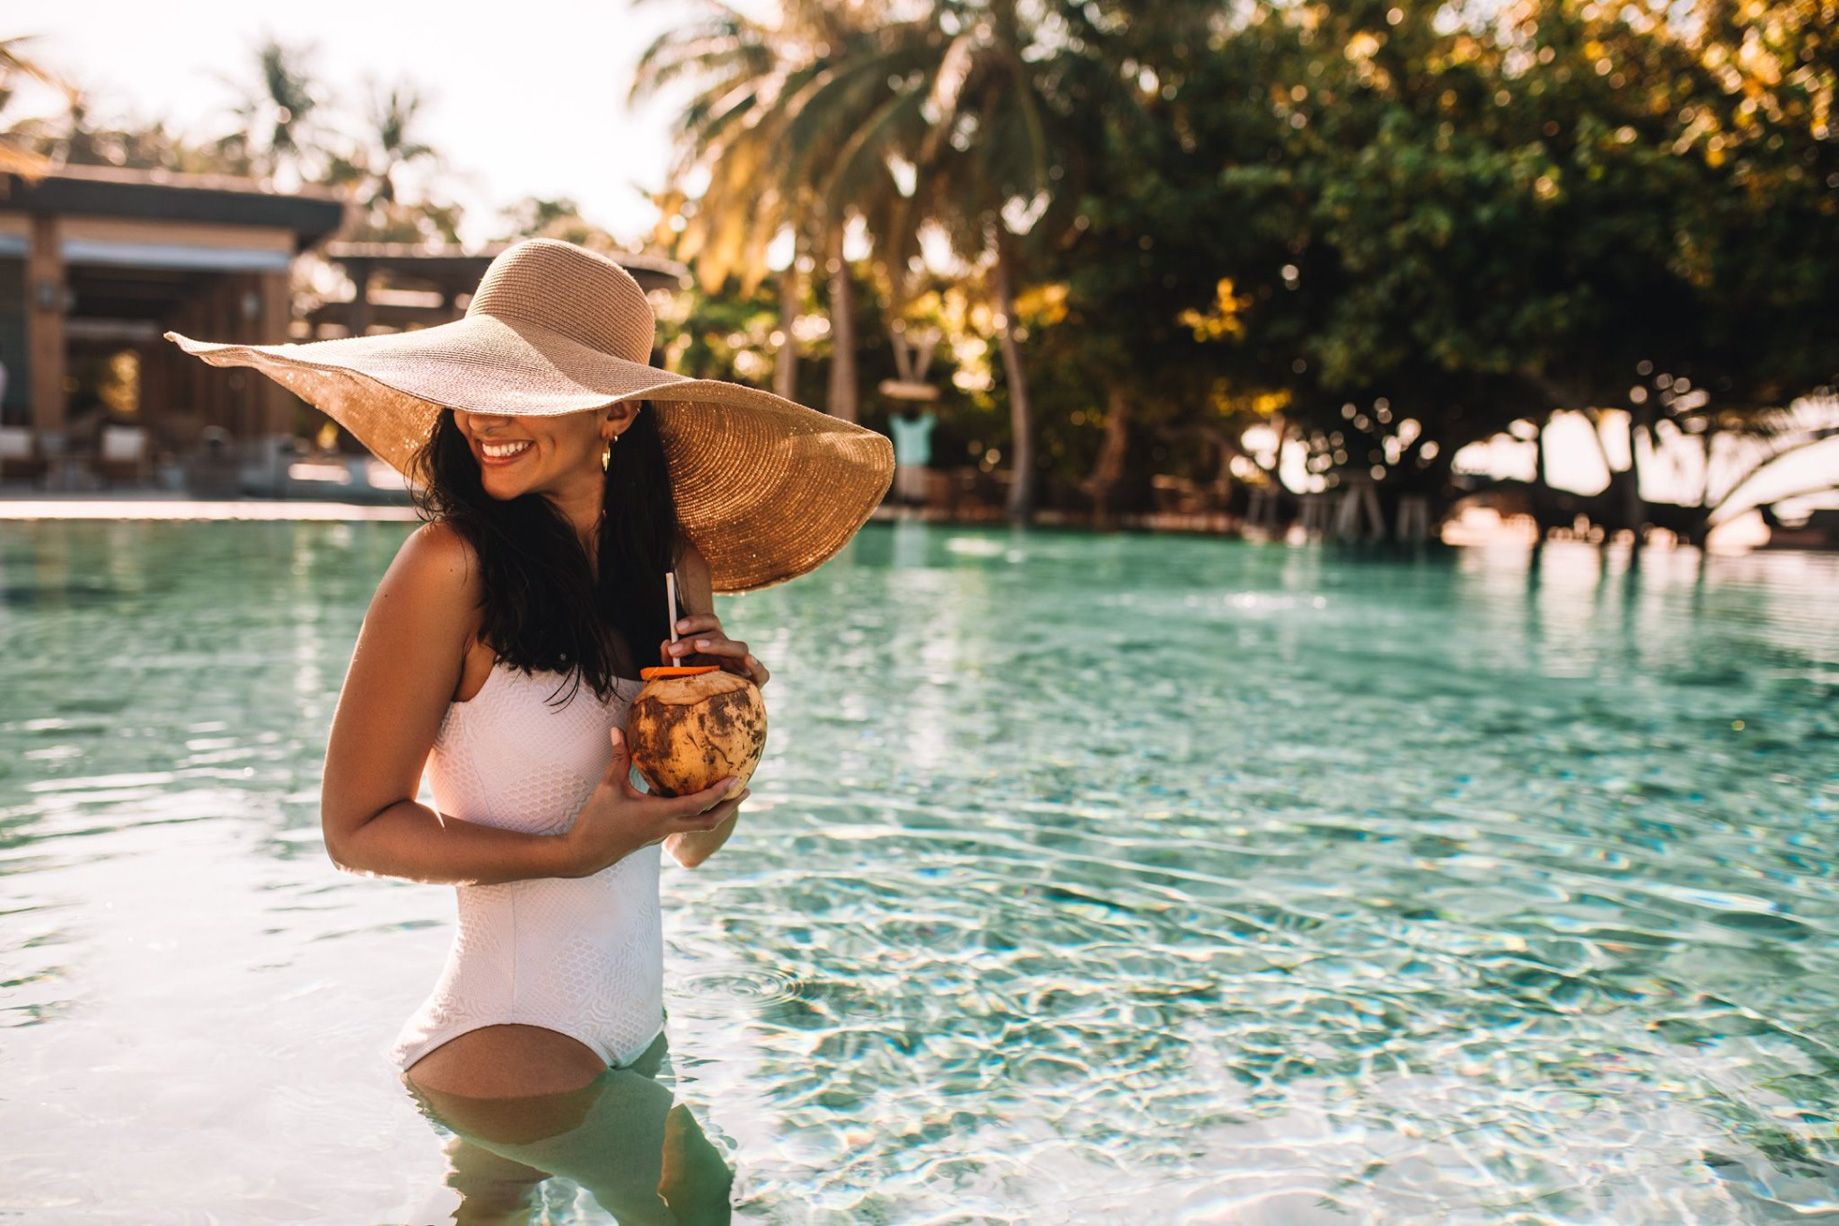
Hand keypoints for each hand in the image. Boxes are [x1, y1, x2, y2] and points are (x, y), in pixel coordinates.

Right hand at [561, 728, 748, 875]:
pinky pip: (684, 823)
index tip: (738, 780)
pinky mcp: (657, 835)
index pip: (699, 805)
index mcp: (659, 815)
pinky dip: (696, 812)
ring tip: (729, 792)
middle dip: (730, 806)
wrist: (586, 854)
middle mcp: (666, 827)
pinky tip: (694, 796)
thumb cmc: (597, 820)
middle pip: (710, 821)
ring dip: (716, 810)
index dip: (721, 793)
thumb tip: (618, 729)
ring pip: (698, 825)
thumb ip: (618, 757)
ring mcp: (663, 834)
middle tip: (747, 789)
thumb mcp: (608, 786)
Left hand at [659, 613, 769, 687]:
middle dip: (693, 638)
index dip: (695, 621)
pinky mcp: (756, 683)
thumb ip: (670, 661)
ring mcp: (744, 666)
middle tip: (674, 649)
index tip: (676, 628)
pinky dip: (757, 666)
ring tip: (699, 647)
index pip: (709, 624)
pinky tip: (748, 661)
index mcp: (715, 646)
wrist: (714, 718)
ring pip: (740, 647)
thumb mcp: (678, 675)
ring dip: (718, 644)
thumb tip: (665, 643)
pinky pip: (762, 673)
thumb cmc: (696, 691)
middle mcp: (730, 652)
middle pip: (719, 633)